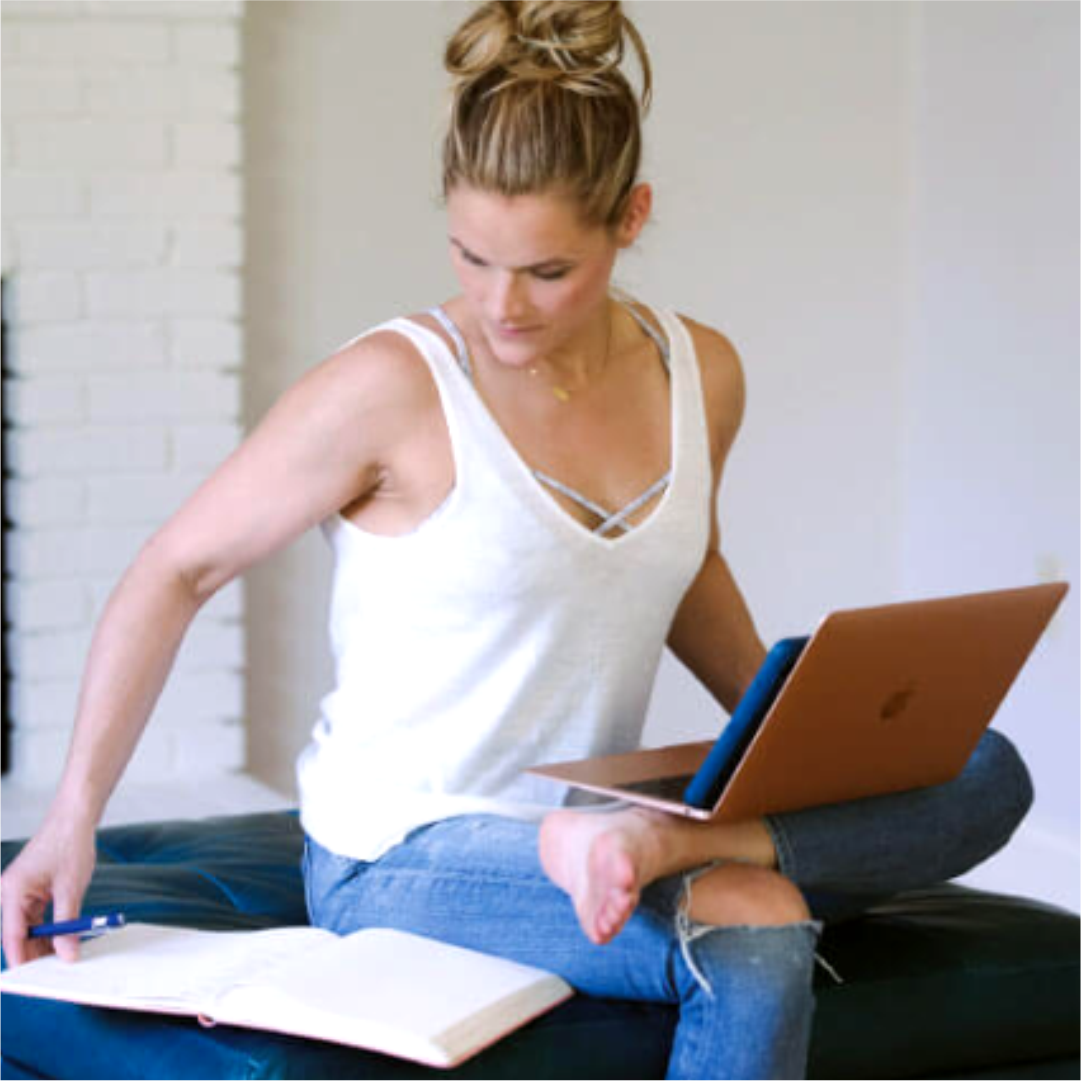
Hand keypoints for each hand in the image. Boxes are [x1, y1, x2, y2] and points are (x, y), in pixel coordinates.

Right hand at [0, 816, 96, 966]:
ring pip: (26, 927)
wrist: (74, 817)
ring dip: (42, 941)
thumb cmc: (70, 844)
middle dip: (35, 953)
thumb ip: (67, 924)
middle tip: (55, 971)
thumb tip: (67, 954)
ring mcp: (18, 891)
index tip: (35, 980)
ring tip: (63, 957)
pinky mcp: (29, 889)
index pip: (12, 936)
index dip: (23, 960)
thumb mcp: (71, 888)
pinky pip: (34, 917)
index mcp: (11, 892)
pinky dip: (46, 928)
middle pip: (17, 934)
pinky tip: (62, 939)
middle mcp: (9, 893)